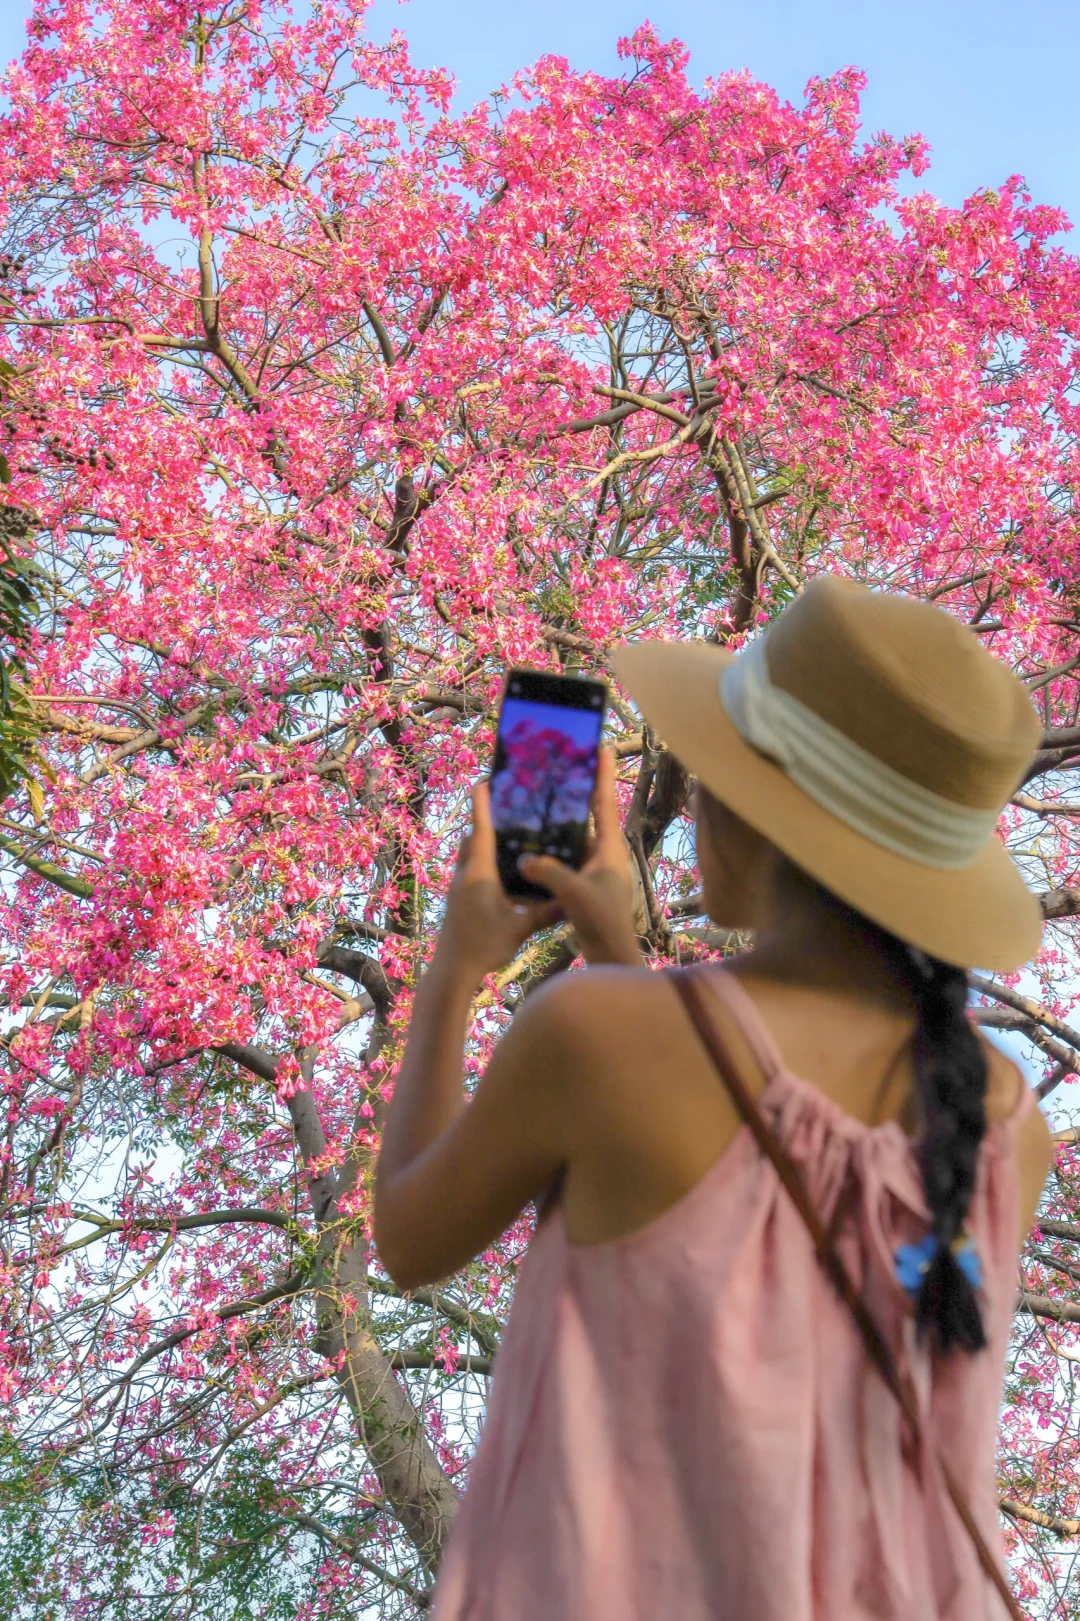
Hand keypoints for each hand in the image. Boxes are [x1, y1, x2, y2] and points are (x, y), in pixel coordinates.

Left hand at [436, 781, 562, 983]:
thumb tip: (574, 900)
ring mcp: (458, 886)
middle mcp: (465, 874)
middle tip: (506, 805)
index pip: (481, 830)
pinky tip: (500, 870)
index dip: (483, 805)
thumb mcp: (520, 928)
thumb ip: (546, 912)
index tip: (484, 781)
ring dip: (483, 840)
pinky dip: (482, 860)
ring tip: (506, 833)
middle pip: (473, 837)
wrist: (453, 969)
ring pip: (469, 854)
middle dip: (485, 819)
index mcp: (480, 873)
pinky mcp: (457, 898)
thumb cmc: (484, 946)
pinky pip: (469, 868)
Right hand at [518, 749, 640, 967]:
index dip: (602, 775)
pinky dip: (551, 850)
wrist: (611, 955)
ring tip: (539, 803)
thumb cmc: (601, 921)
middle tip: (560, 770)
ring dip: (560, 824)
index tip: (600, 747)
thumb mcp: (574, 894)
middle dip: (576, 793)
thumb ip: (549, 873)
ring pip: (575, 838)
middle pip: (590, 816)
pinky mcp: (585, 885)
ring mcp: (595, 870)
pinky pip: (566, 858)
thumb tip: (525, 859)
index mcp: (610, 850)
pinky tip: (531, 846)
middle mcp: (605, 855)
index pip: (605, 803)